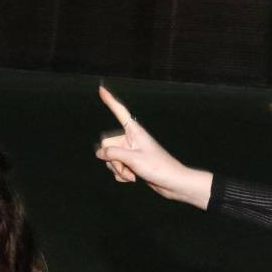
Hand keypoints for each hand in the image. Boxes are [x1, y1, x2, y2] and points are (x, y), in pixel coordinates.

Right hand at [92, 86, 212, 208]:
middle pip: (107, 144)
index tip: (101, 88)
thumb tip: (99, 153)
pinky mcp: (131, 163)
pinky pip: (116, 168)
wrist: (173, 183)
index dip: (110, 101)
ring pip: (110, 158)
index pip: (120, 112)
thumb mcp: (132, 159)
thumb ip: (112, 153)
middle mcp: (131, 139)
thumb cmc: (158, 167)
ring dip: (118, 170)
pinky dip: (122, 175)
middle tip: (127, 168)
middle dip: (113, 160)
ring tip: (133, 175)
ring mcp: (131, 151)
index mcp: (134, 131)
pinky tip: (133, 179)